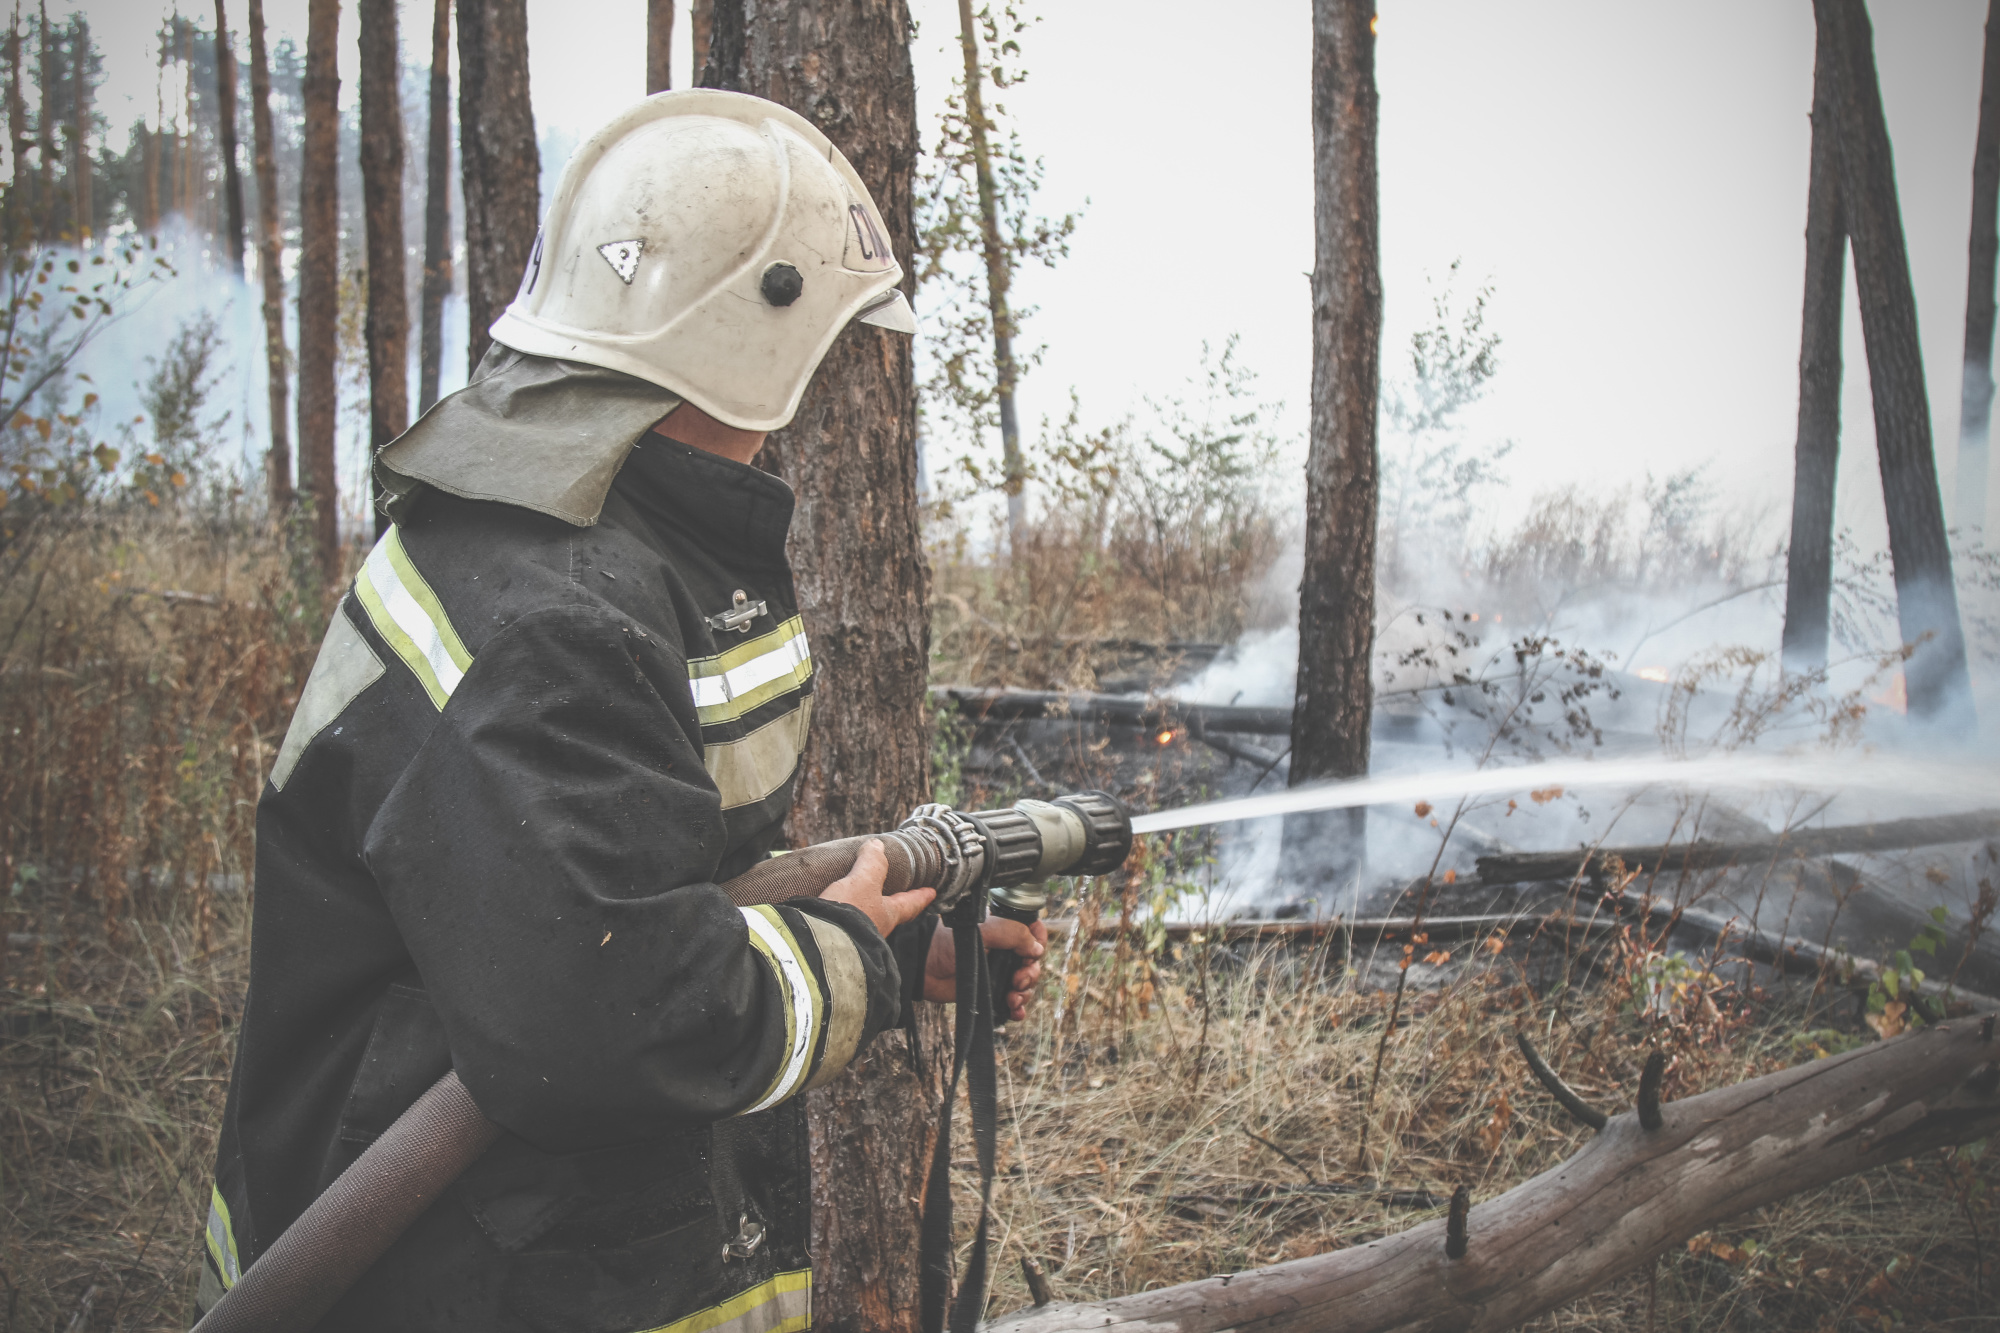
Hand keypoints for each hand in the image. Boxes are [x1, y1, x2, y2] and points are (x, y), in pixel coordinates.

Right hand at [820, 840, 934, 937]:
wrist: (820, 944)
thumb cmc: (850, 913)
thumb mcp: (863, 881)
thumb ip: (871, 863)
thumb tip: (878, 845)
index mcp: (888, 915)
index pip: (910, 904)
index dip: (921, 896)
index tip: (932, 893)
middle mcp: (875, 929)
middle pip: (890, 914)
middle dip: (894, 904)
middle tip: (898, 896)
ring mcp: (856, 937)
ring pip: (867, 920)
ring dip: (866, 909)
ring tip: (860, 897)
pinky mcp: (835, 939)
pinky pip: (845, 924)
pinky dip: (843, 915)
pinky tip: (834, 910)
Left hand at [925, 916, 1049, 1020]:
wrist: (924, 967)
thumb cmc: (948, 942)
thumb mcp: (985, 929)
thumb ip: (1014, 933)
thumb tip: (1037, 949)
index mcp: (1005, 929)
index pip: (1034, 933)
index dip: (1038, 944)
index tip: (1032, 954)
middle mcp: (1004, 949)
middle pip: (1033, 963)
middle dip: (1030, 975)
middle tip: (1017, 980)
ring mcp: (997, 971)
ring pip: (1025, 984)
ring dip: (1025, 993)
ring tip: (1012, 998)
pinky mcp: (990, 991)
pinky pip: (1012, 1002)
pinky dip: (1018, 1009)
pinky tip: (1015, 1012)